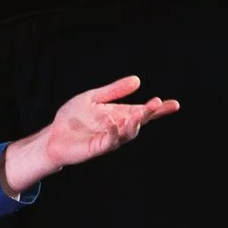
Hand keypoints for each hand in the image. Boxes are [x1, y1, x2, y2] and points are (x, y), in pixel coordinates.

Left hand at [1, 75, 178, 190]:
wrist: (53, 135)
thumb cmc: (72, 118)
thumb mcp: (93, 97)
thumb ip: (114, 91)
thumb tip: (137, 80)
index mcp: (119, 114)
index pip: (143, 111)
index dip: (159, 109)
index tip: (174, 104)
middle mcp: (117, 127)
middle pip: (139, 121)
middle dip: (149, 113)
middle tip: (157, 104)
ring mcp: (109, 138)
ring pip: (128, 133)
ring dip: (134, 124)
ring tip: (139, 113)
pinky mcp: (97, 147)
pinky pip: (109, 141)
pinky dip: (114, 132)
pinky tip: (115, 122)